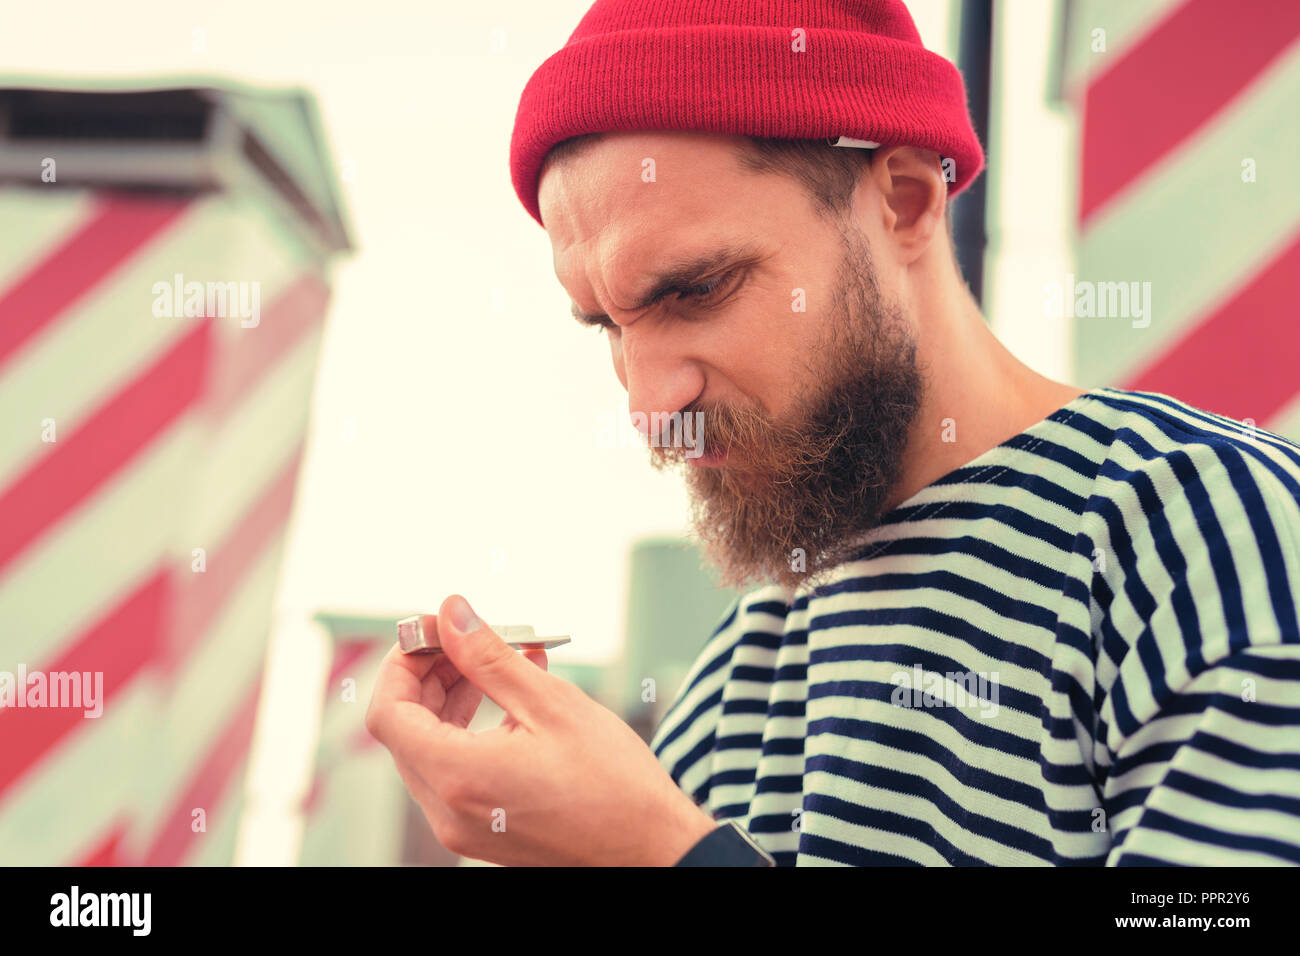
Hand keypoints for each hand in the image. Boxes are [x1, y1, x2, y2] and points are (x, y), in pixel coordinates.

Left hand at [365, 593, 717, 864]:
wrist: (652, 847)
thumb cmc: (613, 782)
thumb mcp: (551, 704)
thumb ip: (489, 657)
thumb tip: (451, 612)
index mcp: (459, 777)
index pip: (389, 713)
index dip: (402, 665)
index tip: (434, 633)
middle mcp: (448, 811)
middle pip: (406, 730)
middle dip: (429, 677)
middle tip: (467, 640)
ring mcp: (463, 827)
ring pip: (430, 750)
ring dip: (451, 700)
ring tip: (495, 663)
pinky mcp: (484, 832)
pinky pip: (457, 772)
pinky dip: (471, 730)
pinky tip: (512, 700)